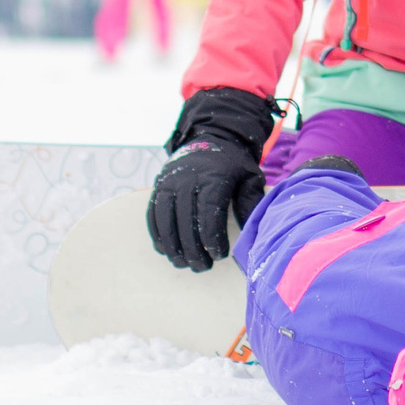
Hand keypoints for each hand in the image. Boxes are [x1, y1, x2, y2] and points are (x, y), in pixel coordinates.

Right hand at [146, 86, 276, 270]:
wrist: (211, 137)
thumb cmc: (234, 164)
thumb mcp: (250, 177)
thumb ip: (251, 203)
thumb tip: (252, 234)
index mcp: (214, 176)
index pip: (209, 212)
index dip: (212, 237)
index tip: (219, 255)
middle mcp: (187, 178)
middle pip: (185, 220)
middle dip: (193, 249)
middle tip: (203, 266)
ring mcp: (169, 181)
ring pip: (166, 220)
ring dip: (173, 247)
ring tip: (184, 264)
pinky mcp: (158, 186)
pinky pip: (153, 214)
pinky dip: (158, 235)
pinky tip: (167, 251)